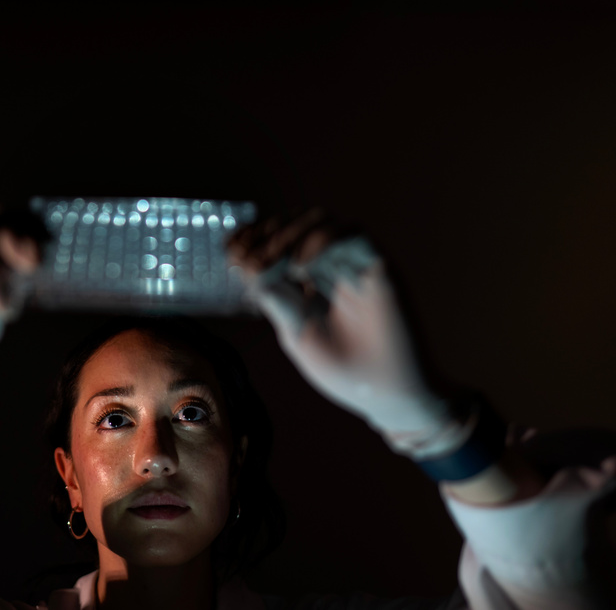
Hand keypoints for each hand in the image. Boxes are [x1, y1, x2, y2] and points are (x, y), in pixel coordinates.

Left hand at [227, 208, 464, 457]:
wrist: (386, 395)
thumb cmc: (344, 370)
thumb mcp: (295, 332)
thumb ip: (274, 297)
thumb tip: (244, 265)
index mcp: (307, 281)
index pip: (278, 242)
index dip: (253, 237)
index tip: (229, 248)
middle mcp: (331, 265)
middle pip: (296, 224)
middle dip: (266, 234)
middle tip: (247, 256)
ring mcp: (355, 263)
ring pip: (321, 220)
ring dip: (290, 234)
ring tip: (272, 262)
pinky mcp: (378, 264)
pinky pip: (352, 234)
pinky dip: (322, 241)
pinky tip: (301, 266)